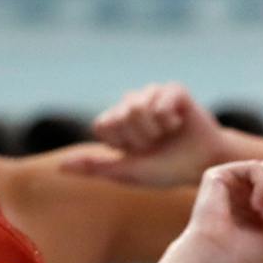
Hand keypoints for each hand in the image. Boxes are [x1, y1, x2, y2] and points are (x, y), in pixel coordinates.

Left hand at [60, 83, 232, 186]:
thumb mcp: (127, 173)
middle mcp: (131, 103)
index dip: (121, 144)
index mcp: (117, 121)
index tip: (137, 152)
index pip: (104, 126)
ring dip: (155, 130)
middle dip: (140, 139)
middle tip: (156, 144)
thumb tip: (59, 167)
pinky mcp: (173, 89)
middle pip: (121, 117)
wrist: (203, 165)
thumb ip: (94, 168)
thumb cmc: (164, 170)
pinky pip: (160, 103)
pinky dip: (170, 120)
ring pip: (138, 108)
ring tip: (167, 134)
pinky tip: (179, 123)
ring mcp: (152, 93)